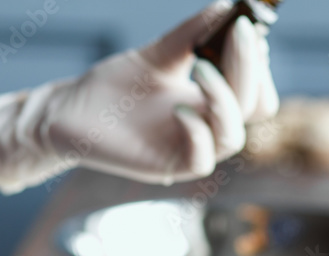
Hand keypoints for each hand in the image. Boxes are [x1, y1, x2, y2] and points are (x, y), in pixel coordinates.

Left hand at [0, 1, 278, 192]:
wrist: (70, 112)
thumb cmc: (113, 87)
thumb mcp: (157, 55)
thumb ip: (191, 35)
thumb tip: (227, 7)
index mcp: (210, 102)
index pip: (256, 92)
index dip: (258, 64)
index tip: (247, 28)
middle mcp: (207, 128)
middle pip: (254, 109)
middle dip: (249, 70)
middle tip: (236, 34)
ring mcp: (188, 149)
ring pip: (233, 135)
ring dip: (225, 99)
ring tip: (201, 69)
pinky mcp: (166, 167)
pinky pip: (201, 159)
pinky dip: (197, 131)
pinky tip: (179, 107)